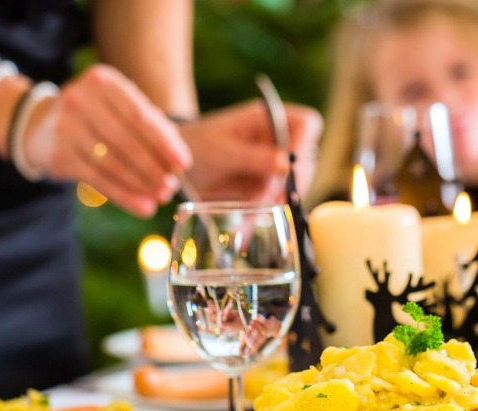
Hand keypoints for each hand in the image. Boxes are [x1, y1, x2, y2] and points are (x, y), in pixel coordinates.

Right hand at [22, 64, 191, 217]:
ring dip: (141, 184)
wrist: (41, 124)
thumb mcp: (120, 109)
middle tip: (171, 187)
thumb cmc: (96, 116)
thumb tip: (178, 162)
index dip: (164, 142)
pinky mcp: (58, 154)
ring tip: (160, 197)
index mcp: (103, 81)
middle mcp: (81, 99)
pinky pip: (97, 179)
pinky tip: (142, 206)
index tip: (183, 164)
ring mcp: (65, 126)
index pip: (140, 115)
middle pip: (127, 141)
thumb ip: (151, 126)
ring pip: (112, 163)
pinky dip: (123, 196)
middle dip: (154, 168)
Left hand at [179, 99, 322, 202]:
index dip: (304, 144)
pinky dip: (263, 212)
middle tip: (275, 199)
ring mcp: (272, 164)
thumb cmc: (196, 145)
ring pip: (292, 184)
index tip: (292, 168)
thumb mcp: (222, 150)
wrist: (172, 166)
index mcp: (269, 119)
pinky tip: (246, 224)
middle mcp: (277, 140)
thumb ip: (254, 156)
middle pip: (305, 160)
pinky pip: (274, 200)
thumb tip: (286, 164)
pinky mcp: (264, 185)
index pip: (305, 124)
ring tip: (250, 216)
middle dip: (291, 182)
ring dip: (275, 202)